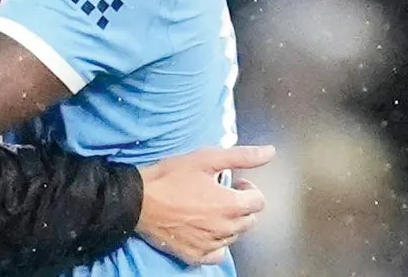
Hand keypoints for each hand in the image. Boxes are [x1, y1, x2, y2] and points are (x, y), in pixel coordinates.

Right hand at [135, 145, 274, 264]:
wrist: (138, 200)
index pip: (259, 201)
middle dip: (240, 206)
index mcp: (232, 205)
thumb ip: (241, 156)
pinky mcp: (196, 255)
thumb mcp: (205, 158)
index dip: (248, 189)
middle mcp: (226, 228)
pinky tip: (203, 230)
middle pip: (249, 220)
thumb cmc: (169, 178)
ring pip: (233, 236)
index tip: (234, 183)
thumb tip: (270, 152)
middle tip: (219, 194)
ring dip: (228, 222)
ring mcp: (211, 244)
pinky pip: (217, 254)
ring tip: (208, 208)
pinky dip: (215, 243)